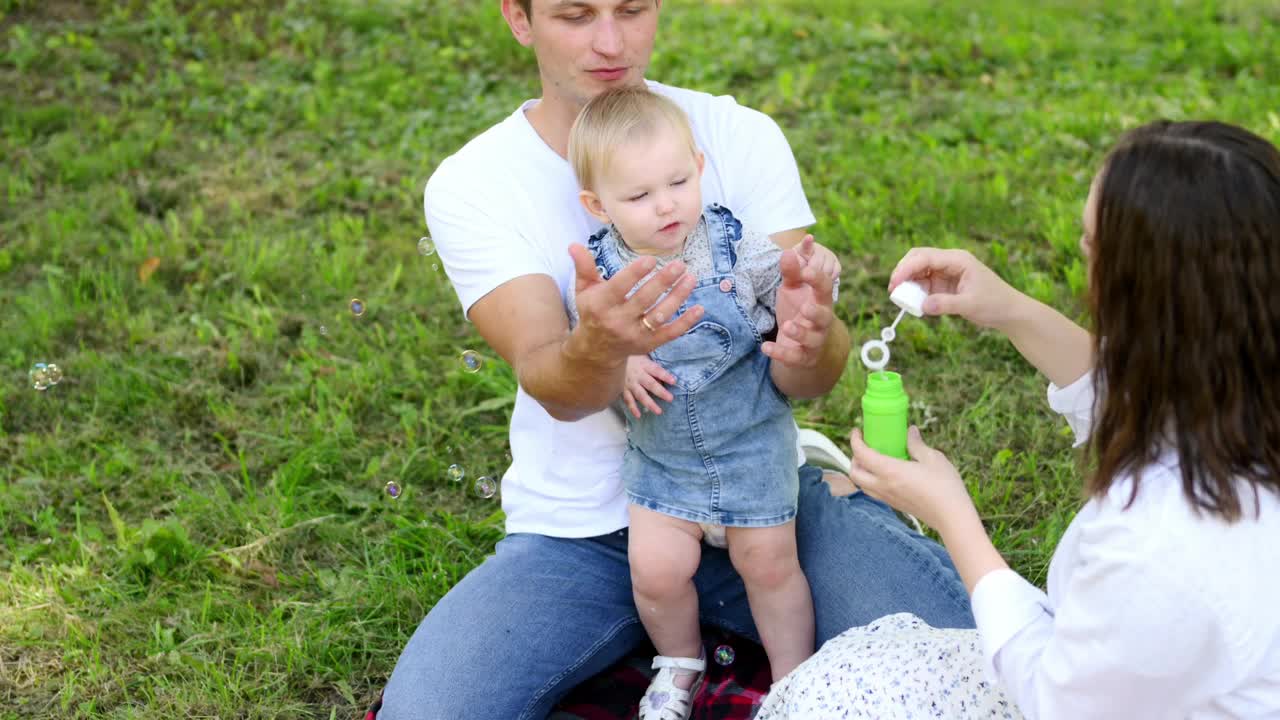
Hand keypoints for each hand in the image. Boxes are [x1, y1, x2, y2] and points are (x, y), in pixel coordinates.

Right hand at [567, 244, 704, 365]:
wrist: (596, 351)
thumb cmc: (592, 312)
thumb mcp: (584, 290)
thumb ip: (584, 267)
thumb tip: (574, 245)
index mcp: (601, 305)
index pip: (619, 288)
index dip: (634, 274)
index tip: (650, 259)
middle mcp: (618, 321)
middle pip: (644, 300)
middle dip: (663, 282)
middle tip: (679, 265)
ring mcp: (635, 335)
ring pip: (660, 315)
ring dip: (677, 297)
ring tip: (691, 278)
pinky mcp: (648, 344)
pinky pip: (670, 334)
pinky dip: (686, 322)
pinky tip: (699, 308)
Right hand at [622, 356, 675, 417]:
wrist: (610, 356)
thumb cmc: (631, 356)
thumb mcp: (642, 354)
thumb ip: (651, 365)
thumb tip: (663, 377)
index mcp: (643, 364)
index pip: (656, 370)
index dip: (664, 375)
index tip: (673, 381)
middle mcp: (637, 374)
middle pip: (650, 384)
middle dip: (660, 392)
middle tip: (670, 398)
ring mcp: (629, 383)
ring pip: (640, 395)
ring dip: (650, 404)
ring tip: (658, 411)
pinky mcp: (622, 389)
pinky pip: (628, 400)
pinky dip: (633, 408)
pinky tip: (638, 415)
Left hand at [762, 235, 835, 367]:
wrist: (806, 346)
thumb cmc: (800, 309)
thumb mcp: (794, 289)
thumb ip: (792, 272)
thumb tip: (788, 251)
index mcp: (821, 301)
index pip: (826, 288)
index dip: (818, 279)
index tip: (806, 270)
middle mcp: (822, 321)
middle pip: (825, 317)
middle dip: (816, 312)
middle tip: (805, 306)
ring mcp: (814, 341)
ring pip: (812, 340)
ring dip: (800, 333)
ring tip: (787, 326)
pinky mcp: (803, 357)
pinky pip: (794, 357)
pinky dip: (780, 353)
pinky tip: (765, 347)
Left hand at [847, 426, 979, 534]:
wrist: (952, 517)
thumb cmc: (945, 486)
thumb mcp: (933, 458)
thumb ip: (917, 444)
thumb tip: (910, 431)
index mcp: (890, 472)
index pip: (861, 454)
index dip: (855, 441)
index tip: (857, 431)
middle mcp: (883, 486)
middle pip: (854, 473)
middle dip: (854, 457)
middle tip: (865, 446)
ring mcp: (888, 498)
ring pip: (861, 485)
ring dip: (861, 471)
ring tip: (873, 459)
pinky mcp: (895, 505)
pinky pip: (873, 492)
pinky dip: (871, 481)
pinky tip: (887, 474)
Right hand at [888, 247, 1023, 330]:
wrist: (1008, 311)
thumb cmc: (995, 304)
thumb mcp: (970, 305)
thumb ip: (946, 304)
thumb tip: (923, 306)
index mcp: (958, 260)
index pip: (925, 257)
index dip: (906, 269)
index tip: (894, 283)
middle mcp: (950, 262)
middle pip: (918, 258)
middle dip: (902, 271)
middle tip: (892, 289)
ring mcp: (946, 272)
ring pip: (918, 270)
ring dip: (907, 282)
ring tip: (900, 299)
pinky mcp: (944, 284)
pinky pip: (924, 284)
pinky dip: (915, 291)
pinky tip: (913, 303)